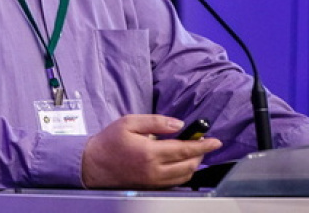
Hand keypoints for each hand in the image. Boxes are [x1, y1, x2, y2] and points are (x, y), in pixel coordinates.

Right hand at [81, 114, 221, 188]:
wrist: (92, 165)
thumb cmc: (109, 142)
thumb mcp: (129, 122)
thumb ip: (156, 122)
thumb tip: (178, 124)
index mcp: (150, 152)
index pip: (185, 149)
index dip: (203, 145)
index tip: (216, 141)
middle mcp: (154, 170)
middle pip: (188, 165)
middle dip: (200, 153)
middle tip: (202, 141)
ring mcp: (153, 181)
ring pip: (184, 176)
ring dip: (193, 163)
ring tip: (192, 150)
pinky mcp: (150, 187)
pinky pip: (174, 182)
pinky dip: (183, 172)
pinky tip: (180, 162)